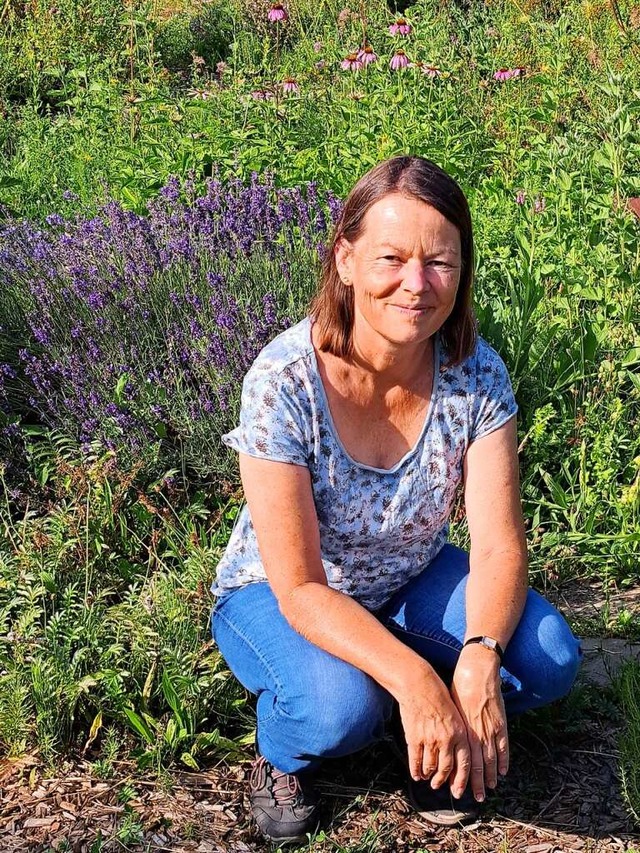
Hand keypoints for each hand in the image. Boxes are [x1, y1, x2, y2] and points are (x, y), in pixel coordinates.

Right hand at [396, 663, 470, 797]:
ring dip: (429, 776)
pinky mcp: (414, 738)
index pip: (464, 764)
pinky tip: (416, 774)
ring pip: (430, 767)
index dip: (462, 780)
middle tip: (439, 787)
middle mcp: (447, 739)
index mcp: (460, 733)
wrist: (418, 683)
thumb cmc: (438, 694)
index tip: (459, 790)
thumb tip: (456, 751)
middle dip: (443, 781)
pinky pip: (415, 760)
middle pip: (447, 769)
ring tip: (427, 779)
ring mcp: (430, 740)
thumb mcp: (455, 712)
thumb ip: (458, 733)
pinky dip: (415, 770)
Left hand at [451, 645, 508, 802]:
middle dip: (474, 782)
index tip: (456, 788)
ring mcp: (489, 728)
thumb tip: (444, 736)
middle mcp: (475, 731)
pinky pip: (503, 745)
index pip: (460, 758)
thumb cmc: (460, 684)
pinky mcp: (500, 722)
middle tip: (474, 798)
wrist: (477, 668)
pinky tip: (502, 772)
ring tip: (488, 789)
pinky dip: (503, 760)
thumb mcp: (450, 704)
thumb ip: (451, 722)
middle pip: (476, 763)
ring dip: (490, 776)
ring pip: (490, 759)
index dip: (459, 775)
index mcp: (461, 727)